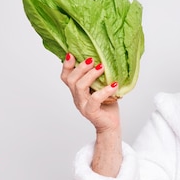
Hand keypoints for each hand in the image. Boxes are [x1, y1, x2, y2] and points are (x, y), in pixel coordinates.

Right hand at [61, 54, 122, 176]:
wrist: (111, 125)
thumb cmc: (107, 106)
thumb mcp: (101, 88)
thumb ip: (98, 77)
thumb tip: (104, 58)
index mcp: (77, 91)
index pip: (66, 77)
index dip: (66, 65)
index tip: (71, 54)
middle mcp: (77, 98)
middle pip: (71, 80)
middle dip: (80, 68)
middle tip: (92, 59)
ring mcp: (82, 105)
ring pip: (80, 87)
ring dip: (90, 75)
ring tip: (102, 67)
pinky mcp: (91, 112)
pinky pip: (95, 99)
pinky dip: (105, 90)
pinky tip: (114, 84)